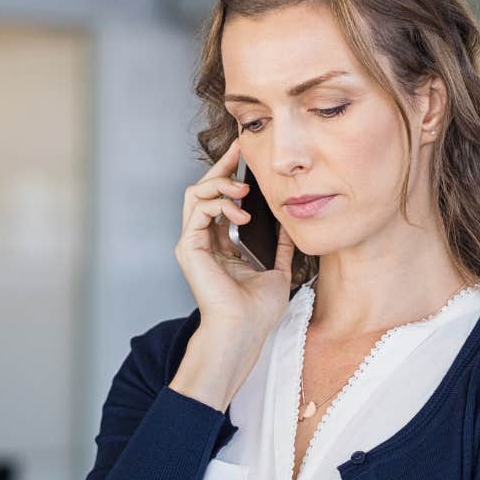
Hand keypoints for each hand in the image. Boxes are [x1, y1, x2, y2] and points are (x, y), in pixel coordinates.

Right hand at [174, 136, 296, 335]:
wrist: (244, 330)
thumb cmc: (257, 310)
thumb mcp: (277, 268)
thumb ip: (280, 244)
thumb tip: (290, 220)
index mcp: (222, 244)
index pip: (222, 200)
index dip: (232, 175)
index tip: (248, 156)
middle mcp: (204, 240)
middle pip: (205, 190)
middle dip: (222, 166)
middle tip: (240, 149)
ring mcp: (194, 243)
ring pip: (196, 193)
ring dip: (220, 182)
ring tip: (244, 188)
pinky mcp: (189, 247)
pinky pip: (197, 208)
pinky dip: (219, 202)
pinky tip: (241, 211)